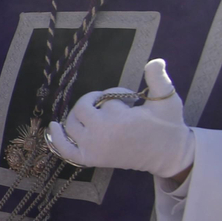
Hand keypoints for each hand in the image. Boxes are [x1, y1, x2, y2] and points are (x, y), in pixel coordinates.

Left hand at [47, 58, 194, 179]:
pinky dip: (56, 139)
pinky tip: (53, 126)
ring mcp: (93, 149)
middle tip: (111, 105)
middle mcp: (100, 135)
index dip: (116, 94)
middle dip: (94, 102)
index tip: (130, 101)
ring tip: (95, 114)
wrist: (168, 154)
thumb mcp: (167, 100)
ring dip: (78, 115)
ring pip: (71, 125)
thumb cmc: (168, 126)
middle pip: (81, 109)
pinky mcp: (91, 159)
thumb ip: (158, 79)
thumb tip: (155, 60)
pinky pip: (66, 150)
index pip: (104, 97)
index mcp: (118, 119)